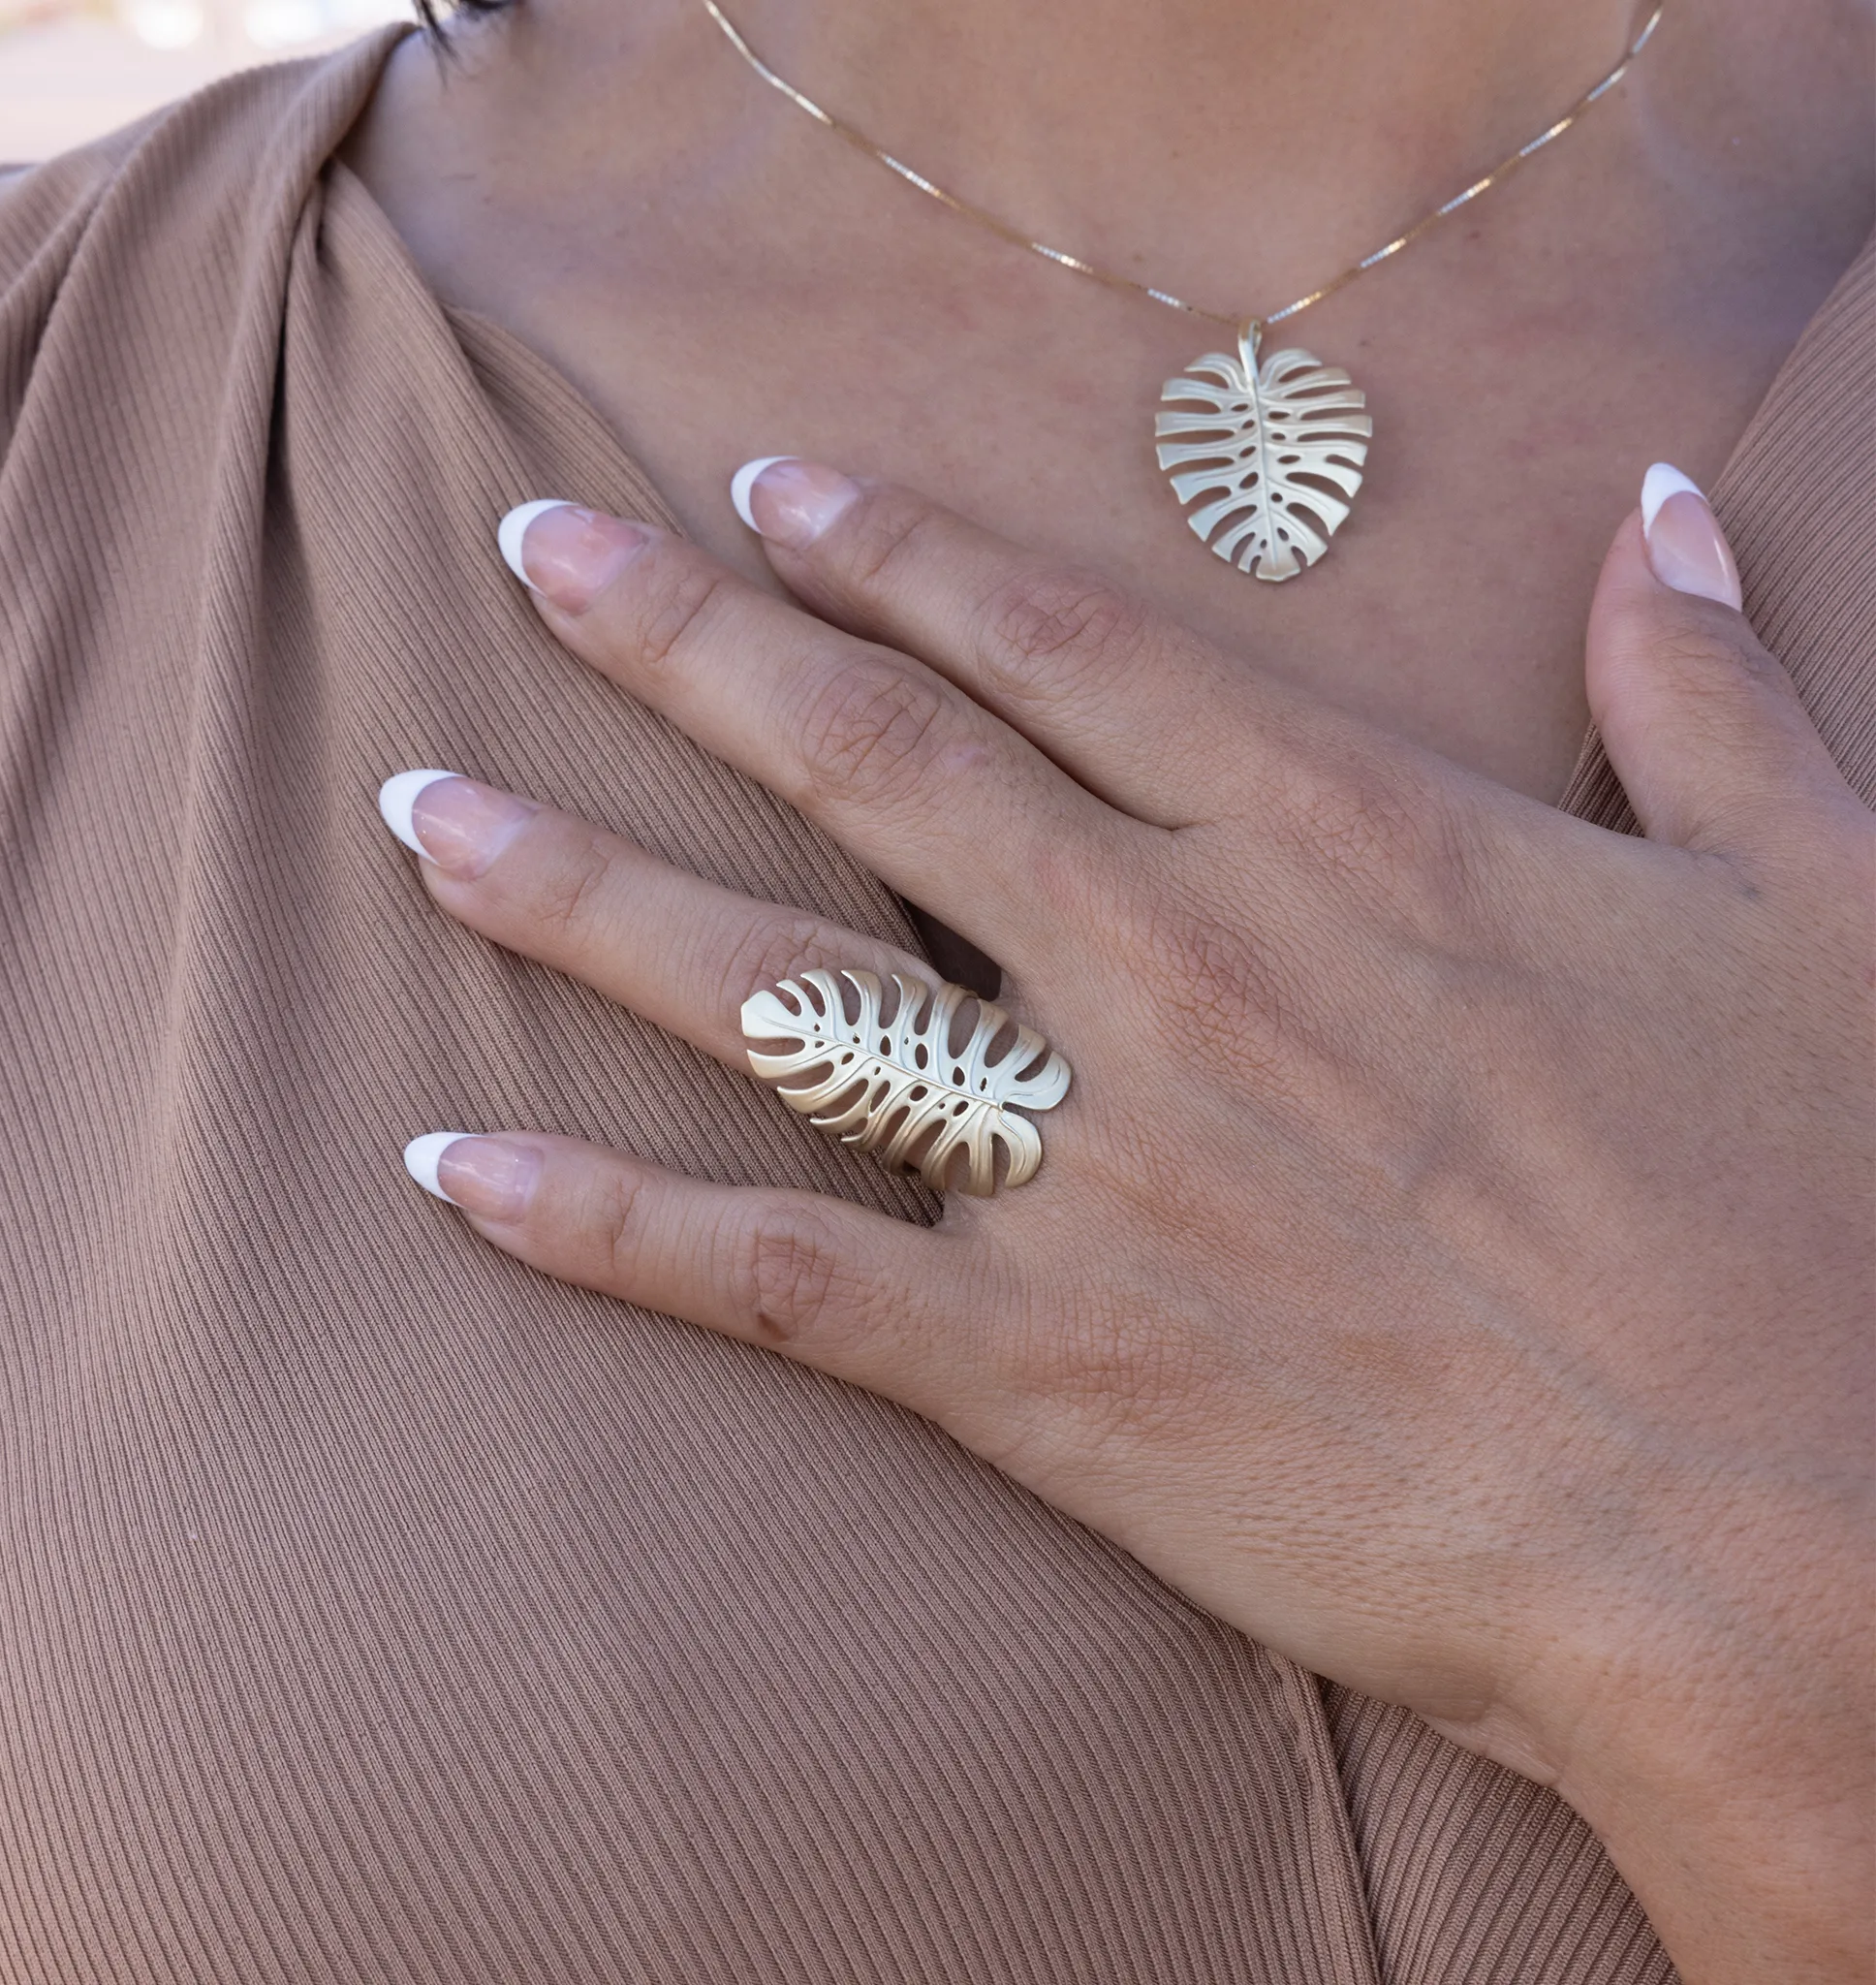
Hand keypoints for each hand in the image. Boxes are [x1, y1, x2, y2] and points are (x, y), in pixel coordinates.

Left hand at [381, 463, 1871, 1983]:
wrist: (1800, 1537)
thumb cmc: (1824, 1215)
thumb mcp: (1815, 902)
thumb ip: (1710, 697)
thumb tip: (1673, 520)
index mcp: (1341, 839)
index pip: (1058, 642)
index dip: (898, 550)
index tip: (767, 497)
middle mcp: (1176, 970)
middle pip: (865, 757)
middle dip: (682, 642)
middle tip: (534, 562)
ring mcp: (1092, 1170)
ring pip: (773, 994)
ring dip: (578, 895)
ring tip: (427, 820)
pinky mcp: (1045, 1370)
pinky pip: (774, 1279)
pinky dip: (604, 1230)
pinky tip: (458, 1176)